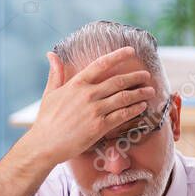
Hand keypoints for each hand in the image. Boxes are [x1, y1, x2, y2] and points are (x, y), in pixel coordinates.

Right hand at [28, 46, 155, 164]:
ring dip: (139, 93)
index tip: (130, 51)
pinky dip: (134, 110)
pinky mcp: (99, 126)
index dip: (118, 56)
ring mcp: (95, 110)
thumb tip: (51, 54)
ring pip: (123, 98)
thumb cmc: (46, 119)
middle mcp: (88, 94)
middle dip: (135, 77)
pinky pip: (122, 115)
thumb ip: (56, 73)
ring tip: (150, 91)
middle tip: (146, 76)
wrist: (45, 144)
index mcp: (76, 84)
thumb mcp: (50, 93)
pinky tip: (142, 107)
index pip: (101, 64)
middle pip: (118, 81)